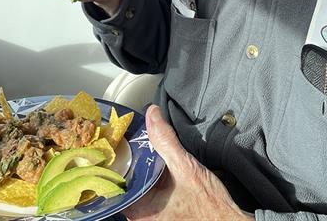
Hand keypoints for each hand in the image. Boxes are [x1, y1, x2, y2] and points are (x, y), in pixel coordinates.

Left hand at [124, 105, 254, 220]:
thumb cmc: (211, 208)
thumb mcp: (185, 167)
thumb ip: (165, 140)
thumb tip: (152, 115)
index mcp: (139, 210)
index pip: (115, 179)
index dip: (117, 158)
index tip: (119, 142)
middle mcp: (140, 216)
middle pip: (125, 180)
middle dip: (131, 160)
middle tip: (133, 140)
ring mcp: (150, 216)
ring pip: (137, 184)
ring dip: (142, 167)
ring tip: (144, 149)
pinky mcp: (160, 214)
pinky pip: (148, 190)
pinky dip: (151, 175)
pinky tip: (158, 165)